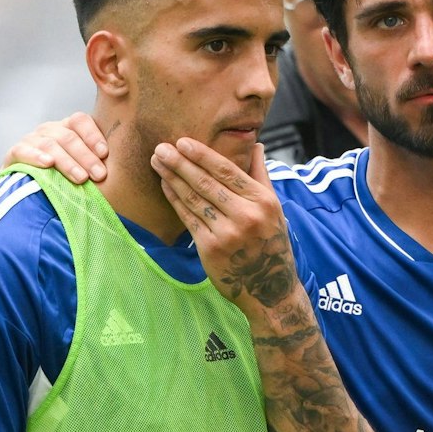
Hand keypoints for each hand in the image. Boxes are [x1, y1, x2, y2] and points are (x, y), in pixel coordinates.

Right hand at [3, 112, 109, 184]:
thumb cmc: (62, 178)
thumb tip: (119, 170)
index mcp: (67, 129)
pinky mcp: (15, 152)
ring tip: (80, 178)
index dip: (93, 135)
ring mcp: (32, 139)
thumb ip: (96, 163)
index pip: (81, 121)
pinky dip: (36, 156)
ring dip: (67, 162)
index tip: (106, 154)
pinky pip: (24, 151)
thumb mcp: (80, 167)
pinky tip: (48, 164)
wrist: (26, 187)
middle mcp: (49, 130)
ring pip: (50, 144)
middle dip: (86, 156)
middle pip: (68, 136)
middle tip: (99, 175)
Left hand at [151, 139, 301, 319]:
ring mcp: (228, 234)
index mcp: (263, 202)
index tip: (183, 142)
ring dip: (172, 179)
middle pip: (207, 183)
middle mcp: (246, 216)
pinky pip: (188, 219)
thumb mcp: (274, 209)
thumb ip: (261, 176)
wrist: (270, 289)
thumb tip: (257, 145)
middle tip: (161, 148)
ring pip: (194, 199)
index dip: (203, 155)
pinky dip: (175, 201)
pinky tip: (165, 187)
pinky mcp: (211, 250)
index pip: (227, 171)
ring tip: (158, 163)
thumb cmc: (270, 243)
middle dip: (181, 163)